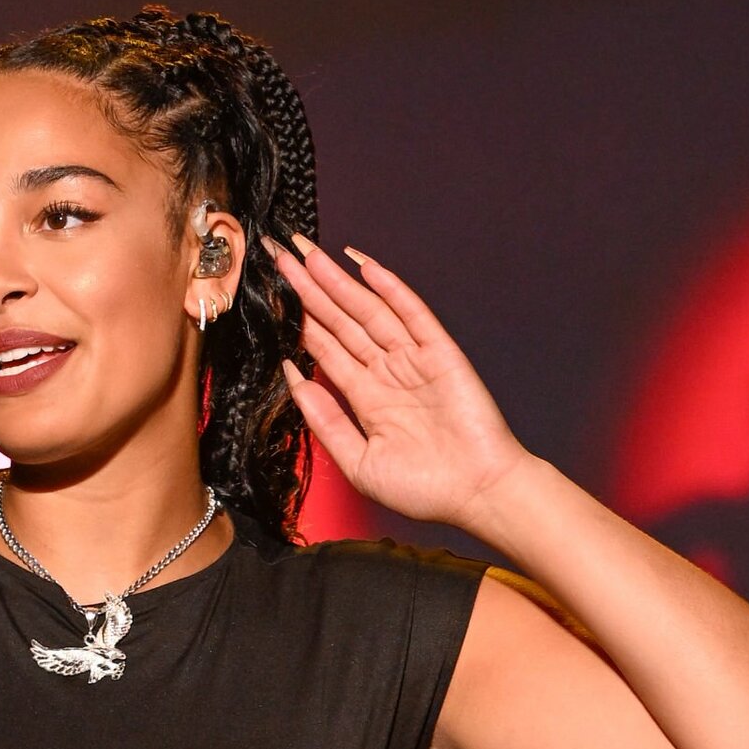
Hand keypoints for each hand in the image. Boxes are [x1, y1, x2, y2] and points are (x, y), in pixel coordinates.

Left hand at [264, 233, 533, 529]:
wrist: (477, 495)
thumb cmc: (424, 489)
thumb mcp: (357, 461)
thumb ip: (324, 420)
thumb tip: (293, 378)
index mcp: (366, 398)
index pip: (325, 349)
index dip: (298, 320)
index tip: (272, 294)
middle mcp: (386, 373)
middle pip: (340, 321)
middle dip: (309, 289)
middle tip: (280, 255)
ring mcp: (413, 360)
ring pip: (367, 310)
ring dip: (337, 281)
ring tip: (307, 252)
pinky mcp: (440, 353)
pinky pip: (411, 313)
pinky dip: (389, 288)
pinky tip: (363, 265)